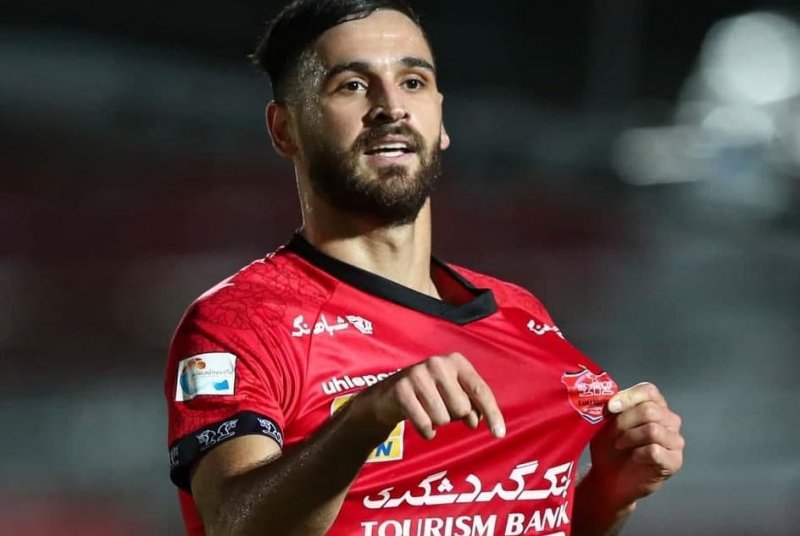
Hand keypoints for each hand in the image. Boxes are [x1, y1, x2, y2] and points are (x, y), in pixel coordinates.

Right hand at [356, 352, 505, 439]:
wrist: (389, 395)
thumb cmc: (431, 395)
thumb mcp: (455, 394)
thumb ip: (473, 406)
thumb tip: (476, 421)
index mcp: (457, 361)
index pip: (480, 390)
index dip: (492, 413)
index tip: (499, 434)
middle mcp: (438, 363)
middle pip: (462, 408)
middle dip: (454, 416)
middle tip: (442, 408)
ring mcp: (418, 374)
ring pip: (443, 418)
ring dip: (438, 422)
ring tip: (428, 411)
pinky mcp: (401, 390)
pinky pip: (425, 424)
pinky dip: (426, 431)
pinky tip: (421, 423)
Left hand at [586, 382, 683, 509]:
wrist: (610, 477)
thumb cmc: (610, 446)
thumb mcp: (607, 422)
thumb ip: (613, 407)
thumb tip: (610, 397)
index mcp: (655, 405)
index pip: (649, 391)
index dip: (628, 397)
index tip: (610, 408)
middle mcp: (670, 420)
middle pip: (650, 410)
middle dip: (625, 421)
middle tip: (613, 434)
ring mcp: (675, 441)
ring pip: (653, 430)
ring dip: (630, 437)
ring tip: (619, 445)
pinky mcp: (674, 461)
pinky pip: (655, 451)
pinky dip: (638, 453)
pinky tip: (634, 457)